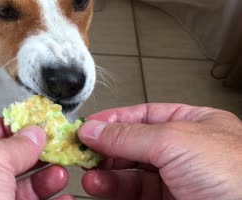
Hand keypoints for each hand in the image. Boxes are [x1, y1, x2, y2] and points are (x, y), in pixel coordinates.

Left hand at [0, 118, 71, 199]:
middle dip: (33, 156)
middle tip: (53, 151)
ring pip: (16, 188)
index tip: (34, 127)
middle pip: (3, 161)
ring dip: (43, 181)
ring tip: (59, 175)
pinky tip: (61, 199)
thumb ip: (16, 143)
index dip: (9, 127)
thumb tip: (33, 134)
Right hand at [78, 103, 241, 199]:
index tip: (86, 127)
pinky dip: (113, 189)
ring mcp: (177, 180)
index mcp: (193, 125)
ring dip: (105, 172)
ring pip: (130, 172)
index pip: (143, 115)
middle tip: (80, 150)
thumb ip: (129, 135)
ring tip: (87, 172)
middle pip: (132, 144)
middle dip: (104, 148)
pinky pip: (134, 193)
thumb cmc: (236, 176)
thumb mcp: (175, 142)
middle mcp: (184, 151)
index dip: (113, 120)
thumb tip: (93, 129)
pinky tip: (99, 186)